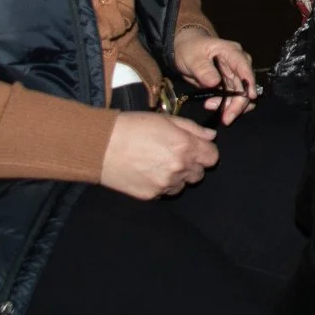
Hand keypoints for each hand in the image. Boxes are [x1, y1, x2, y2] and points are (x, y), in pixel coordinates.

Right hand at [99, 112, 217, 199]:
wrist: (101, 146)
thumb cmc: (133, 127)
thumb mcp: (166, 119)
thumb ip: (193, 129)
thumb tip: (211, 136)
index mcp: (186, 146)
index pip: (212, 157)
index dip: (206, 152)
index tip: (196, 148)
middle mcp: (179, 167)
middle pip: (199, 173)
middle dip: (192, 165)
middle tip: (175, 155)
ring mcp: (165, 183)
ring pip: (183, 185)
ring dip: (177, 176)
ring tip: (159, 164)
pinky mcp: (151, 195)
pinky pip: (165, 192)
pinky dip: (162, 185)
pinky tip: (148, 172)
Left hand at [170, 26, 258, 124]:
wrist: (186, 49)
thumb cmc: (190, 49)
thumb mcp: (193, 57)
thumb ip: (203, 69)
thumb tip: (215, 82)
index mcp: (231, 52)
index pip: (244, 66)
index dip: (249, 81)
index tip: (250, 97)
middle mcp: (237, 64)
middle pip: (245, 85)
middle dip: (238, 103)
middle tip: (226, 118)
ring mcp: (234, 75)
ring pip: (240, 94)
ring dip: (230, 106)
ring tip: (210, 106)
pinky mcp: (229, 85)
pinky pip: (232, 98)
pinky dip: (225, 105)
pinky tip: (211, 104)